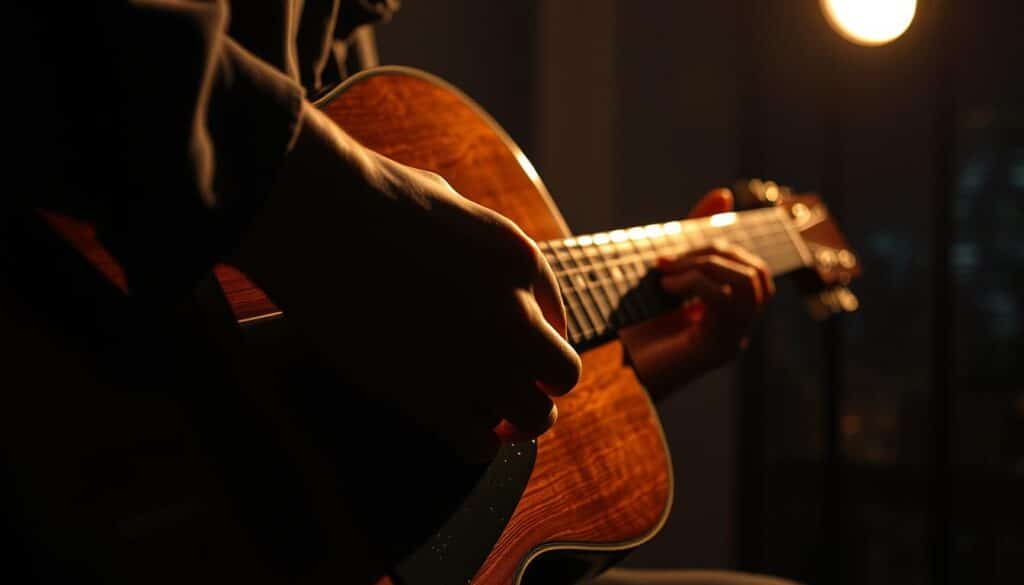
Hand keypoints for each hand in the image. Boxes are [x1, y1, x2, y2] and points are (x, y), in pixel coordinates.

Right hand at [234, 102, 580, 460]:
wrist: (319, 220)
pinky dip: (473, 442)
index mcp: (521, 262)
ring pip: (532, 420)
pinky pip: (478, 445)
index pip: (557, 318)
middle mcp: (513, 316)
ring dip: (515, 421)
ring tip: (492, 417)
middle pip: (562, 375)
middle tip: (515, 388)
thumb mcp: (448, 201)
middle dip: (542, 384)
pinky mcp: (432, 397)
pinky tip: (453, 425)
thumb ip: (475, 244)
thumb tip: (475, 266)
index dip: (535, 334)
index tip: (509, 343)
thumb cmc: (370, 197)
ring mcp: (478, 361)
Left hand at [619, 188, 773, 393]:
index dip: (723, 240)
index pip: (752, 264)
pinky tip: (667, 290)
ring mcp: (734, 338)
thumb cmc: (635, 330)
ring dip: (706, 266)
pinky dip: (696, 284)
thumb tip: (724, 193)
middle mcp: (740, 326)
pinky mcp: (718, 348)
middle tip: (669, 261)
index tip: (681, 241)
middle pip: (755, 271)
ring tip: (668, 274)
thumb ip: (691, 240)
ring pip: (748, 283)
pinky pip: (726, 300)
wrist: (613, 380)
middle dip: (712, 252)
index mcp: (731, 309)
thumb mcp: (665, 278)